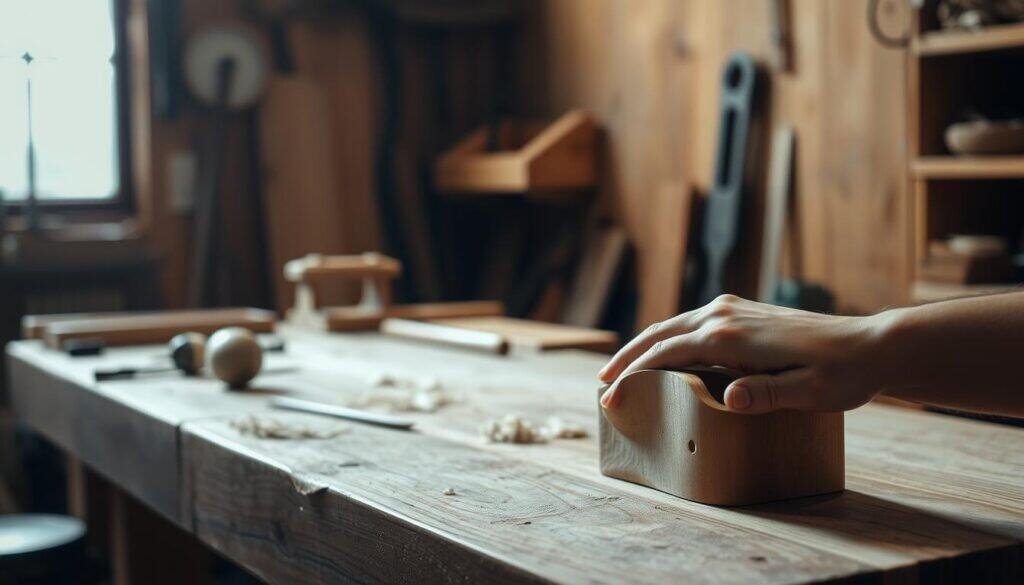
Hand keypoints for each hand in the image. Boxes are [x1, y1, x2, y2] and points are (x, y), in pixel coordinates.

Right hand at [598, 295, 890, 413]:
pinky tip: (666, 353)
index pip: (666, 354)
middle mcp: (725, 315)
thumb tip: (728, 398)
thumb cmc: (841, 375)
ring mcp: (733, 309)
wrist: (870, 345)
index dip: (633, 375)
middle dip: (628, 357)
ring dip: (645, 345)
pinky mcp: (743, 312)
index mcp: (731, 336)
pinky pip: (692, 323)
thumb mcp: (807, 393)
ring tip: (624, 368)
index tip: (611, 398)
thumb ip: (766, 396)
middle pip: (660, 333)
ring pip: (674, 324)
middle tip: (603, 383)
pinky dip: (668, 338)